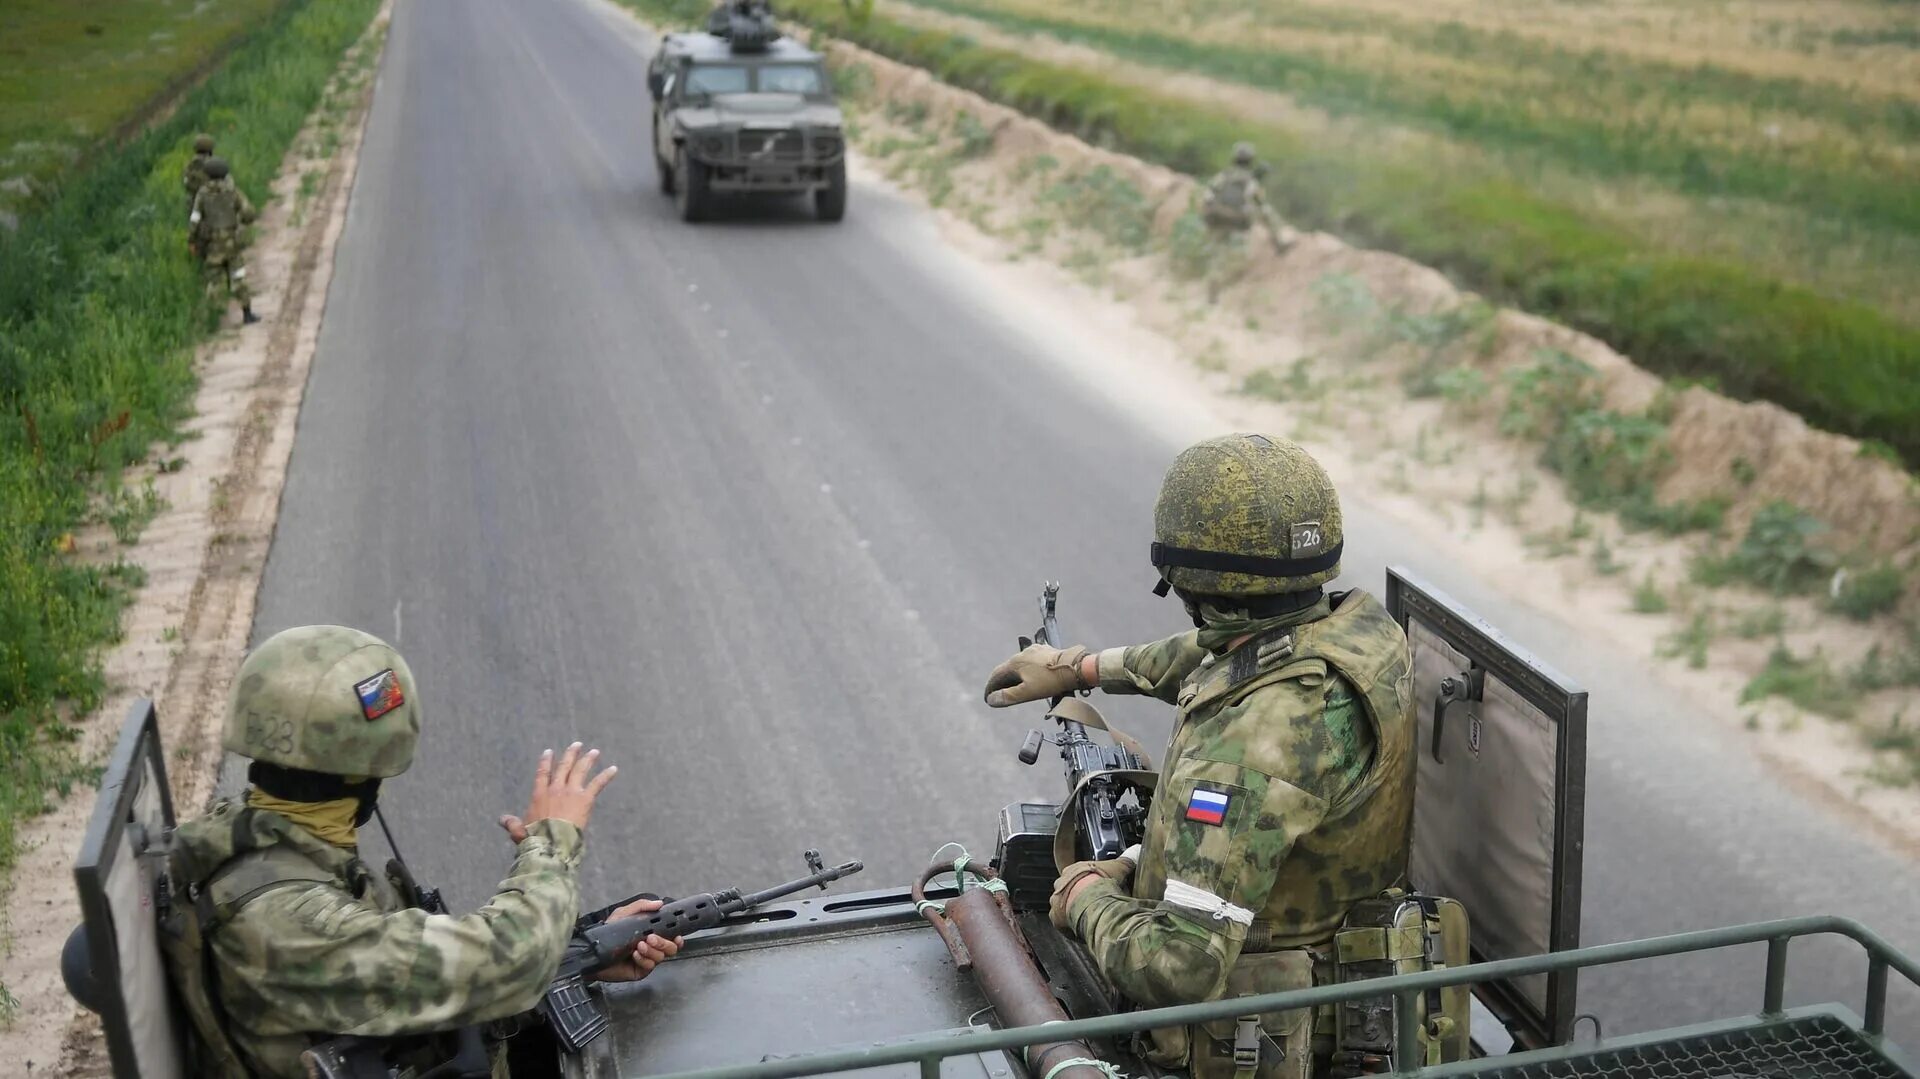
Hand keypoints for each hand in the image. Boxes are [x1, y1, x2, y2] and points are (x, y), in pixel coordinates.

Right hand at [498, 742, 616, 842]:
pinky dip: (606, 775)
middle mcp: (555, 789)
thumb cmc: (535, 839)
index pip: (542, 773)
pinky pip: (598, 783)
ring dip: (588, 760)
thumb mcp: (519, 830)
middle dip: (570, 755)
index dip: (546, 762)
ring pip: (580, 770)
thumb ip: (512, 823)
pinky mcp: (585, 798)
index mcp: (539, 795)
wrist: (551, 842)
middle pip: (563, 767)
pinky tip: (614, 769)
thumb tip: (501, 819)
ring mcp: (571, 792)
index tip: (549, 751)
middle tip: (577, 745)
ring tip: (594, 752)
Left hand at [588, 897, 682, 982]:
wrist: (594, 951)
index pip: (671, 937)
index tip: (677, 935)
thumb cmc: (608, 932)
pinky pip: (649, 966)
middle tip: (651, 937)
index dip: (677, 937)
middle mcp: (652, 947)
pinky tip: (634, 954)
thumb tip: (659, 904)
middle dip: (664, 942)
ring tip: (639, 945)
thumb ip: (641, 906)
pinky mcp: (640, 971)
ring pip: (662, 957)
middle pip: (671, 948)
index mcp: (651, 934)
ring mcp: (647, 960)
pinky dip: (644, 959)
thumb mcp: (624, 914)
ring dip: (652, 950)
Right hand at [983, 644, 1090, 707]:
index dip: (990, 688)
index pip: (996, 675)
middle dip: (1002, 682)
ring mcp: (1035, 651)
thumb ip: (1008, 696)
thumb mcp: (1027, 692)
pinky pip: (1031, 662)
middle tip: (1000, 694)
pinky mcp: (1046, 652)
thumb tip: (992, 700)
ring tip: (1015, 687)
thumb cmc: (1051, 680)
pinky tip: (1031, 676)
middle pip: (1007, 669)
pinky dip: (1027, 671)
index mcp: (1015, 663)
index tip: (988, 697)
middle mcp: (1023, 654)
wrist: (1074, 668)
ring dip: (1014, 676)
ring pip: (1019, 665)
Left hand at [1048, 853, 1135, 928]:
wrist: (1092, 900)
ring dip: (1075, 912)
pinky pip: (1064, 925)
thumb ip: (1125, 862)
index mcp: (1073, 869)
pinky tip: (1085, 931)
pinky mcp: (1055, 919)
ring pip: (1065, 908)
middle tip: (1097, 905)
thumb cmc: (1103, 882)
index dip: (1090, 882)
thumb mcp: (1119, 867)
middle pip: (1070, 891)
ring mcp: (1055, 901)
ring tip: (1091, 918)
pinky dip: (1073, 928)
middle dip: (1081, 898)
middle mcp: (1060, 884)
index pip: (1080, 875)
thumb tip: (1135, 855)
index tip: (1100, 889)